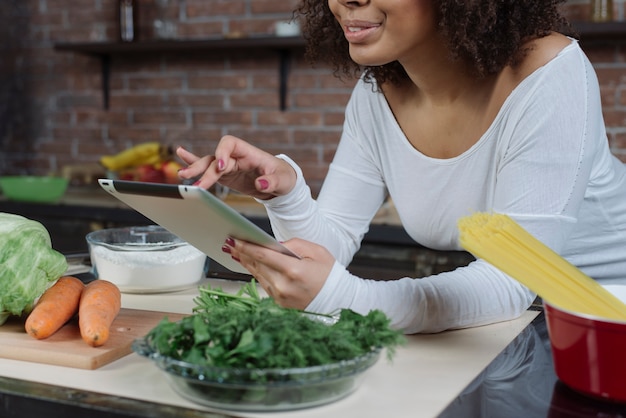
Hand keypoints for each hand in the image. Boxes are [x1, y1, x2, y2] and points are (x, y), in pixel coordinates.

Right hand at [176, 135, 296, 199]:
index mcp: (249, 152)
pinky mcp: (225, 175)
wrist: (281, 183)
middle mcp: (236, 157)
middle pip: (215, 157)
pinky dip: (195, 164)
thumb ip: (272, 181)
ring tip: (182, 176)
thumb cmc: (283, 177)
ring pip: (208, 164)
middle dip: (204, 167)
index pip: (230, 144)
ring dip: (195, 170)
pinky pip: (208, 170)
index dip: (223, 153)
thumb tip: (261, 184)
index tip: (221, 167)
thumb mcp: (283, 180)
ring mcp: (229, 166)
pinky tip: (181, 161)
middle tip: (194, 179)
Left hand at [222, 237, 333, 309]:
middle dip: (242, 253)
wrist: (338, 299)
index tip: (234, 240)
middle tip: (229, 243)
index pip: (263, 256)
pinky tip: (251, 265)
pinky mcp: (279, 303)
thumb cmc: (329, 273)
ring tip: (235, 252)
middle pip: (257, 265)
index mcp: (294, 271)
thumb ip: (293, 245)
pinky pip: (265, 284)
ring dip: (246, 263)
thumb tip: (274, 245)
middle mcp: (284, 286)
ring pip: (258, 275)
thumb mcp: (316, 251)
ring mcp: (281, 297)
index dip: (246, 247)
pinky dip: (257, 273)